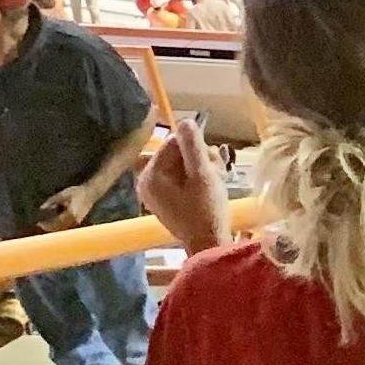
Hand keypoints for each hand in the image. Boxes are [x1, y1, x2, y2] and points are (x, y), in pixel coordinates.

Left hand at [36, 176, 97, 230]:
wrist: (91, 192)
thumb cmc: (77, 192)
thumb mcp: (63, 194)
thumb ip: (52, 201)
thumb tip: (41, 208)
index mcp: (70, 213)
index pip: (56, 222)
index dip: (47, 224)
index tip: (39, 223)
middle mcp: (74, 219)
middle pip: (59, 228)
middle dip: (49, 227)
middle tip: (40, 225)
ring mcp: (77, 220)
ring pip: (63, 227)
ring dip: (54, 227)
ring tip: (46, 224)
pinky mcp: (78, 220)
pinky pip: (67, 225)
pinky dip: (60, 225)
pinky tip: (55, 221)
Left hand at [139, 115, 232, 252]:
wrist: (208, 244)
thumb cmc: (207, 210)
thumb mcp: (203, 175)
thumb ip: (193, 147)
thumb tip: (186, 121)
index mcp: (151, 175)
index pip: (172, 142)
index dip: (196, 146)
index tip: (214, 159)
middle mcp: (146, 182)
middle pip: (175, 153)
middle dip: (199, 157)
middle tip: (218, 170)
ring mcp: (154, 192)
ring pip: (179, 165)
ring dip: (201, 167)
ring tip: (217, 180)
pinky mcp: (165, 200)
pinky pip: (179, 179)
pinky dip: (195, 179)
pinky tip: (210, 187)